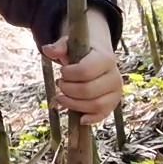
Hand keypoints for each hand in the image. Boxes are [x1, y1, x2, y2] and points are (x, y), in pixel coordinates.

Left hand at [40, 7, 122, 126]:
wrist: (99, 56)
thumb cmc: (83, 51)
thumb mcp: (71, 44)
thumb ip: (60, 47)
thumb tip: (47, 50)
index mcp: (106, 58)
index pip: (85, 71)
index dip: (68, 74)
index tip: (62, 71)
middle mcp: (115, 76)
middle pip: (88, 90)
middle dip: (68, 90)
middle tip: (60, 84)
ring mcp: (116, 92)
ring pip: (95, 105)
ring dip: (74, 104)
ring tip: (61, 98)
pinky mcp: (113, 103)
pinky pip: (102, 115)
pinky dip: (90, 118)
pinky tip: (79, 118)